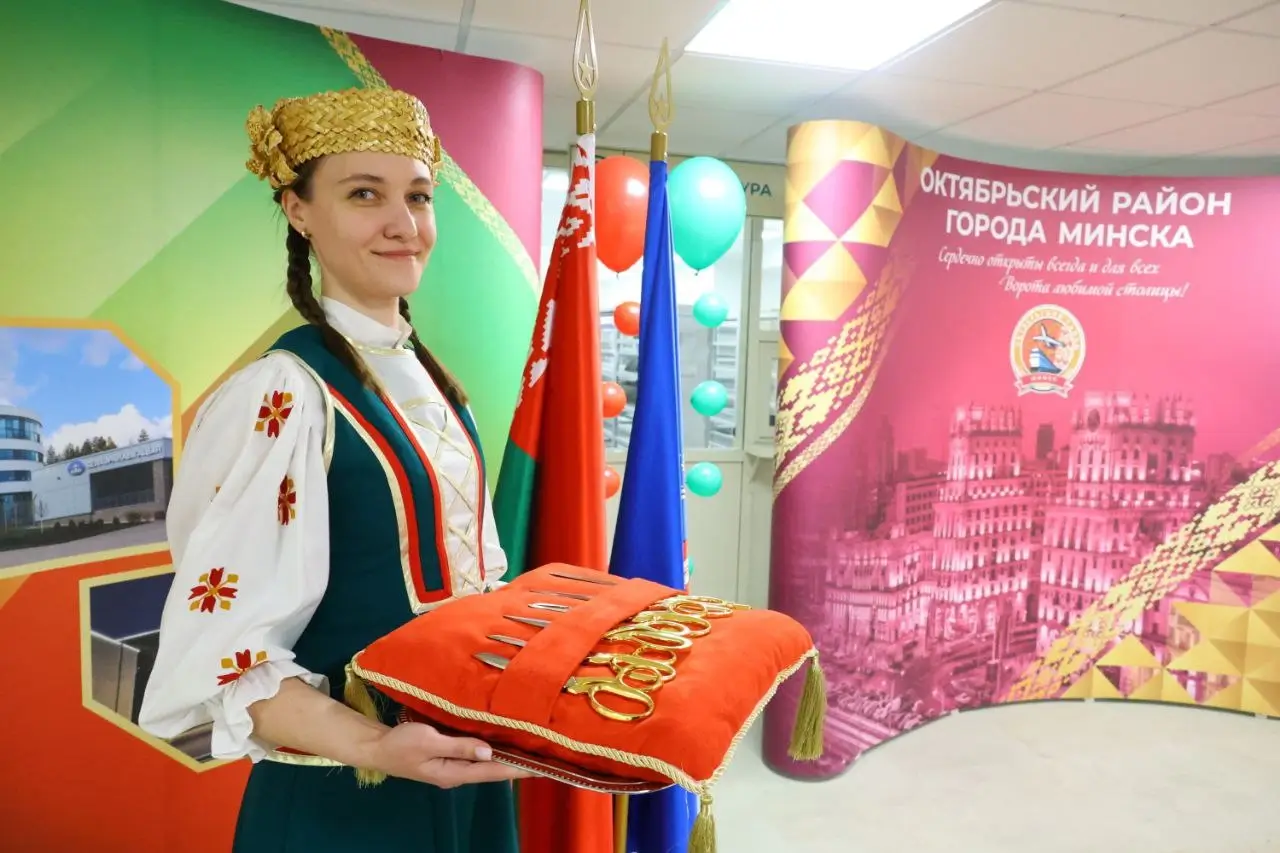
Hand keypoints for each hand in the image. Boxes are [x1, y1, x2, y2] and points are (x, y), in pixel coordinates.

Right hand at [367, 721, 534, 788]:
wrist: (376, 747)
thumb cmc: (400, 744)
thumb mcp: (429, 741)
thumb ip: (459, 746)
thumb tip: (489, 751)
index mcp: (454, 772)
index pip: (493, 771)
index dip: (518, 768)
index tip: (542, 766)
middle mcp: (458, 773)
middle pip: (493, 769)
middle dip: (518, 764)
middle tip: (545, 754)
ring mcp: (453, 767)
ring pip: (486, 762)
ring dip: (506, 756)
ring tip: (530, 747)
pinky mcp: (449, 757)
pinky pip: (475, 755)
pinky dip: (491, 749)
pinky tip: (502, 741)